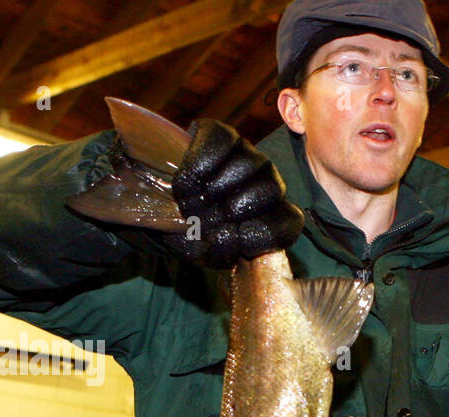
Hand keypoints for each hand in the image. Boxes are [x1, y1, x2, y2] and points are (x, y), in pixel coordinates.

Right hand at [151, 119, 303, 268]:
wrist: (160, 202)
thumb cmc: (190, 230)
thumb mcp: (203, 252)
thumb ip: (221, 251)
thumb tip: (229, 236)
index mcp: (272, 217)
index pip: (289, 222)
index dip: (265, 232)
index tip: (237, 240)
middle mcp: (267, 184)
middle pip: (270, 190)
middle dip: (231, 210)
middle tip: (201, 221)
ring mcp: (249, 156)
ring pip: (246, 165)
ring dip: (211, 190)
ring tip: (187, 204)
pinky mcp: (222, 133)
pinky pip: (220, 141)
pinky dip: (199, 163)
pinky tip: (184, 182)